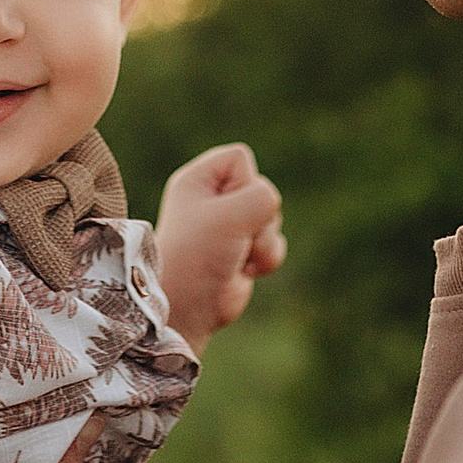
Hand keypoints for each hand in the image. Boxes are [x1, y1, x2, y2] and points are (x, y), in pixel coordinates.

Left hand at [153, 142, 285, 348]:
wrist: (188, 305)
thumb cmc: (197, 253)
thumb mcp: (232, 213)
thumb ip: (264, 197)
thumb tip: (271, 213)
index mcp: (199, 180)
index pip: (240, 157)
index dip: (243, 180)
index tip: (223, 208)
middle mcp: (213, 200)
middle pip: (261, 189)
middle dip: (256, 218)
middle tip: (230, 236)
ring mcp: (229, 227)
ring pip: (272, 219)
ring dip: (263, 242)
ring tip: (236, 257)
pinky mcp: (243, 251)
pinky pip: (274, 243)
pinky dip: (266, 259)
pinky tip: (244, 271)